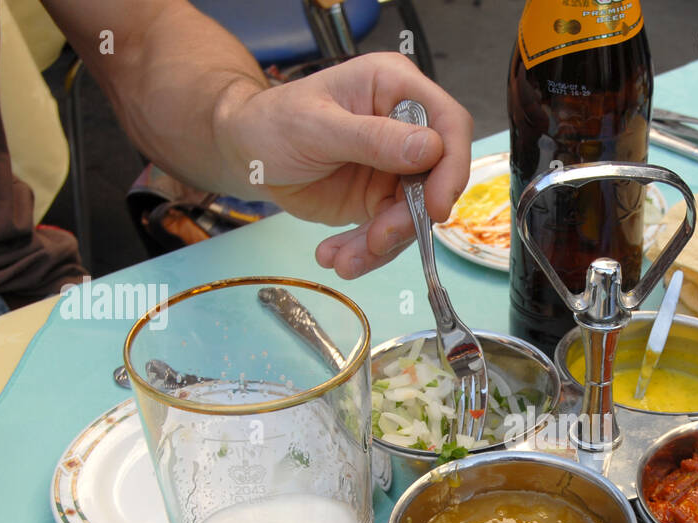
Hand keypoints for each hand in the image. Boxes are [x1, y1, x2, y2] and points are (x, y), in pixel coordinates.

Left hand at [217, 53, 472, 277]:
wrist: (244, 155)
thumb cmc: (272, 123)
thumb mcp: (316, 127)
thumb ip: (374, 138)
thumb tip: (431, 149)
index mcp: (394, 87)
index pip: (448, 122)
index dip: (452, 165)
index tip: (435, 208)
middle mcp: (404, 126)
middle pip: (437, 178)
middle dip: (409, 219)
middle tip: (377, 241)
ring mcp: (395, 166)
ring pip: (414, 214)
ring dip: (382, 245)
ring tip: (343, 260)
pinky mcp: (381, 199)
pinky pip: (389, 233)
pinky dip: (367, 253)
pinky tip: (336, 257)